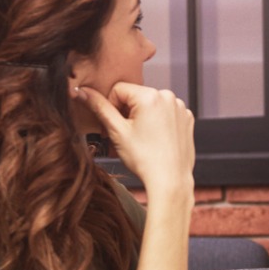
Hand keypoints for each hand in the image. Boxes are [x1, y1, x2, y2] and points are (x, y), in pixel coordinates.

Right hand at [78, 82, 194, 193]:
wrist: (170, 180)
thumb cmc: (144, 159)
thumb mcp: (117, 131)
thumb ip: (99, 107)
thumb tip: (81, 91)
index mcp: (150, 95)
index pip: (118, 89)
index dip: (111, 108)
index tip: (113, 127)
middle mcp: (168, 96)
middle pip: (135, 96)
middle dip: (126, 113)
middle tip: (124, 135)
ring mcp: (179, 107)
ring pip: (150, 104)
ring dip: (141, 117)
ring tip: (141, 139)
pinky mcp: (186, 118)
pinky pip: (165, 112)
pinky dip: (158, 122)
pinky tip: (155, 139)